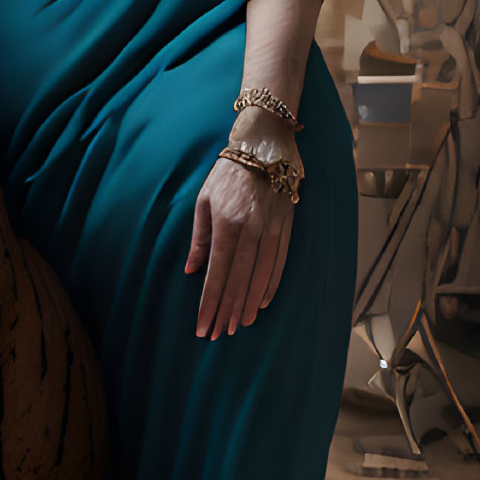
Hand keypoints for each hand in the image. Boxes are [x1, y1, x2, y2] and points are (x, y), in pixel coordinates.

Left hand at [185, 112, 296, 338]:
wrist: (266, 147)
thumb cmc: (228, 173)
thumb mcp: (204, 201)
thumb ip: (199, 238)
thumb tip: (193, 270)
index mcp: (226, 223)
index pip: (216, 272)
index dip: (209, 302)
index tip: (203, 324)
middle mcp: (251, 230)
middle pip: (238, 280)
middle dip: (226, 310)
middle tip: (218, 333)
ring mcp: (272, 230)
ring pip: (260, 277)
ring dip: (248, 304)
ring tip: (237, 324)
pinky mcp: (287, 229)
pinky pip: (279, 264)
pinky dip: (269, 286)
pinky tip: (261, 302)